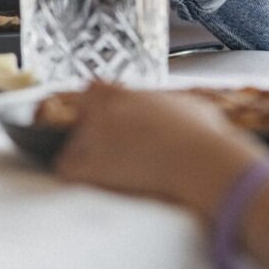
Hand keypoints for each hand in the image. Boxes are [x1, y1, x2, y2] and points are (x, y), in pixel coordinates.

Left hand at [55, 82, 257, 210]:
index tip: (100, 114)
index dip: (94, 102)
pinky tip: (83, 179)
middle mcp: (107, 112)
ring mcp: (98, 138)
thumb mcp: (190, 105)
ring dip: (80, 152)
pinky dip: (72, 174)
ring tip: (94, 165)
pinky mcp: (94, 165)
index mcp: (127, 95)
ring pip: (71, 142)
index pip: (92, 88)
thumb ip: (175, 103)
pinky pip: (66, 168)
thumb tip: (184, 108)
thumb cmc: (202, 133)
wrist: (198, 159)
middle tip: (95, 141)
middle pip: (76, 111)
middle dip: (82, 124)